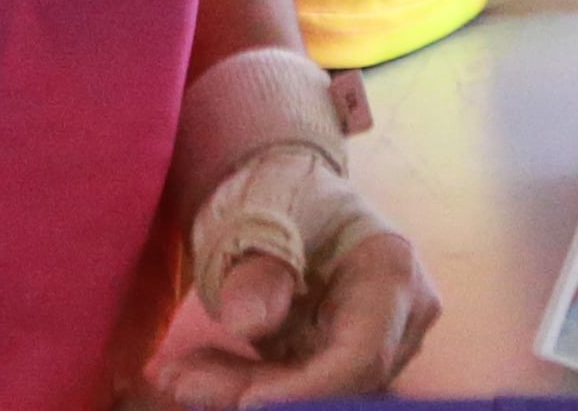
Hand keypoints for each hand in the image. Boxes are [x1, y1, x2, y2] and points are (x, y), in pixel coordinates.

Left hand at [137, 143, 439, 404]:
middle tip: (179, 379)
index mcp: (390, 269)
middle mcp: (400, 313)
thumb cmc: (274, 190)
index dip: (305, 390)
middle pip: (335, 384)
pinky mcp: (345, 357)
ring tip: (177, 372)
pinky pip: (298, 390)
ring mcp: (378, 339)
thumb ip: (257, 267)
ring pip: (312, 394)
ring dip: (242, 391)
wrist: (282, 188)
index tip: (243, 400)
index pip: (362, 356)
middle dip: (256, 391)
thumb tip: (252, 325)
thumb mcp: (256, 215)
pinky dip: (247, 384)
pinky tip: (198, 370)